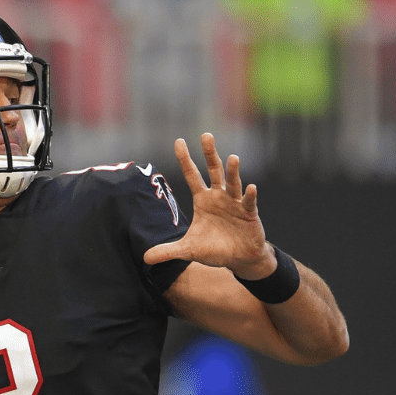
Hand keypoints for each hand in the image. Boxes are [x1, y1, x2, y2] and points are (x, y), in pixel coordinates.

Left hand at [142, 134, 272, 278]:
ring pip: (233, 183)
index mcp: (203, 199)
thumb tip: (145, 258)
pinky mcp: (249, 214)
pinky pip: (249, 202)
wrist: (238, 258)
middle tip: (206, 136)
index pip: (192, 175)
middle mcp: (219, 196)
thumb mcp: (188, 250)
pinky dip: (250, 196)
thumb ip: (168, 251)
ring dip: (233, 171)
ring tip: (232, 158)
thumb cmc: (214, 249)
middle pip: (214, 170)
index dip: (185, 159)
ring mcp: (235, 203)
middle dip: (210, 154)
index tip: (179, 141)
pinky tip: (250, 187)